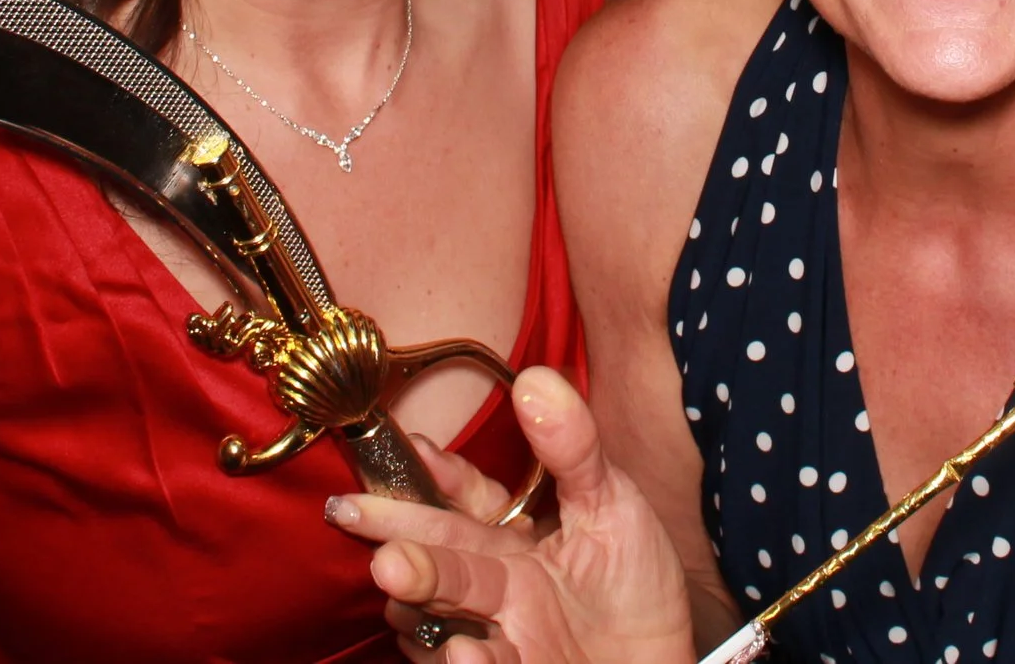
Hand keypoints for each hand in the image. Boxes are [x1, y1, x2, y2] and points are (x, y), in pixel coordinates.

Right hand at [326, 367, 693, 663]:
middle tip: (353, 514)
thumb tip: (535, 379)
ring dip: (416, 592)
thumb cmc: (635, 583)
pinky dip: (466, 661)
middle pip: (440, 551)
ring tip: (396, 572)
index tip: (413, 448)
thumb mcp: (612, 504)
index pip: (464, 498)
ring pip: (439, 610)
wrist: (661, 659)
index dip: (437, 473)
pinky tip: (465, 650)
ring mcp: (498, 630)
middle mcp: (495, 580)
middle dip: (398, 532)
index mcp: (513, 532)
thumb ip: (573, 448)